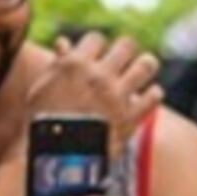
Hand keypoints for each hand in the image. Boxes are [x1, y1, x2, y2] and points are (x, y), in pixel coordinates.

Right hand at [30, 32, 161, 139]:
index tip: (97, 56)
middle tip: (123, 62)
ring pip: (147, 64)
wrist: (56, 158)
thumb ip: (55, 65)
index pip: (97, 38)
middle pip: (127, 44)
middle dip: (125, 51)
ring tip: (141, 72)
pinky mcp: (131, 117)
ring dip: (145, 67)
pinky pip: (155, 96)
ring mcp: (117, 96)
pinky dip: (153, 95)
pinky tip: (146, 98)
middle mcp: (99, 76)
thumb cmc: (43, 122)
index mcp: (75, 65)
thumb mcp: (41, 89)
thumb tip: (63, 43)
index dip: (98, 46)